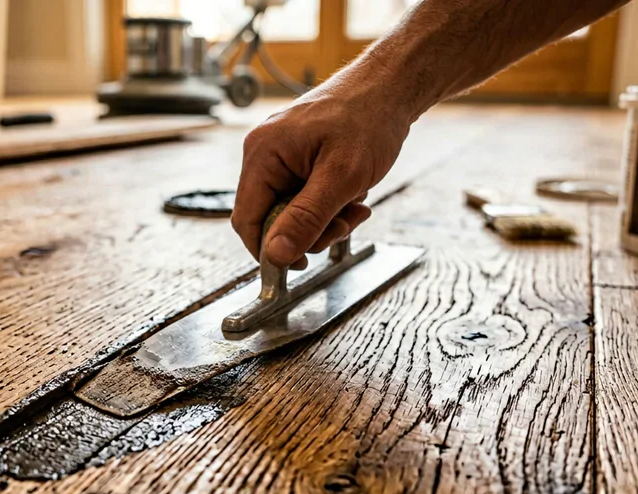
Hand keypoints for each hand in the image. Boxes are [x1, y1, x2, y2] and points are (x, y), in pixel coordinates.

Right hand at [232, 66, 411, 268]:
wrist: (391, 86)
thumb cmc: (368, 119)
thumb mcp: (341, 178)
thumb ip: (306, 219)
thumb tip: (275, 255)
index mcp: (262, 154)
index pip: (246, 220)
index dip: (269, 248)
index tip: (300, 264)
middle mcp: (264, 154)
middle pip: (271, 218)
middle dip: (310, 230)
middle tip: (346, 223)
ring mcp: (280, 155)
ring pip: (291, 211)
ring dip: (325, 218)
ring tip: (356, 204)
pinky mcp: (297, 158)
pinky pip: (303, 196)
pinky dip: (329, 203)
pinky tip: (353, 193)